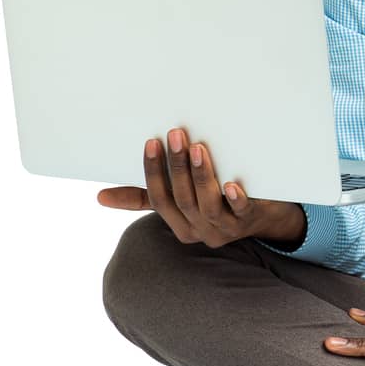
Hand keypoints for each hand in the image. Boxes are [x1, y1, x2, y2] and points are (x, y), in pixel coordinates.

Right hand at [97, 127, 305, 249]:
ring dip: (201, 175)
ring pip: (208, 205)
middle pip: (183, 199)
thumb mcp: (179, 202)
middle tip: (176, 134)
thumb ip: (145, 198)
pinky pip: (241, 212)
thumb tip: (100, 197)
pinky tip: (232, 184)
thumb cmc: (214, 203)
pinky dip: (236, 199)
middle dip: (176, 167)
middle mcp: (200, 230)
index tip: (152, 142)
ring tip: (198, 148)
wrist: (264, 217)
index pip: (159, 200)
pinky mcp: (250, 220)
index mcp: (179, 225)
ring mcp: (225, 227)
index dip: (154, 172)